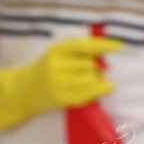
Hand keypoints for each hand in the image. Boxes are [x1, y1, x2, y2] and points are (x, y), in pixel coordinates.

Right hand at [0, 35, 122, 132]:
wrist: (24, 90)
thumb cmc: (45, 70)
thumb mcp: (57, 55)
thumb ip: (77, 54)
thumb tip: (104, 60)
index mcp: (57, 51)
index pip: (84, 46)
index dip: (104, 46)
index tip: (119, 47)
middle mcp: (58, 66)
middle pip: (91, 64)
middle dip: (96, 67)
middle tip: (93, 70)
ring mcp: (60, 83)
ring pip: (91, 78)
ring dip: (97, 79)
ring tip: (91, 80)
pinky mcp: (63, 97)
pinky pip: (89, 93)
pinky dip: (101, 89)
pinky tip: (108, 87)